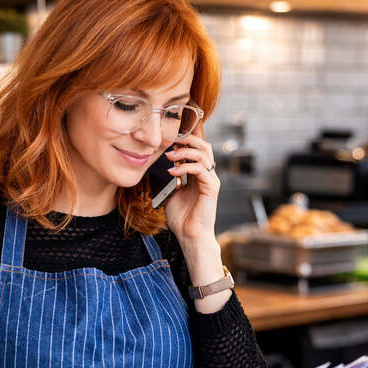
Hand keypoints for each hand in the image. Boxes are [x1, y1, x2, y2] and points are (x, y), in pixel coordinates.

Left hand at [161, 130, 219, 244]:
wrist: (190, 236)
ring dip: (185, 151)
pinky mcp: (212, 188)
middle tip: (171, 138)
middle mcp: (207, 174)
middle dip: (188, 138)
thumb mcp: (169, 193)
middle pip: (204, 145)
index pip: (197, 149)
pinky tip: (172, 171)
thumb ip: (167, 179)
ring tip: (169, 155)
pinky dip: (185, 167)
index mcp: (198, 174)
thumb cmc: (181, 218)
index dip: (188, 137)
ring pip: (204, 154)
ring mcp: (211, 180)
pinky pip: (201, 169)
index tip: (173, 131)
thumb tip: (155, 168)